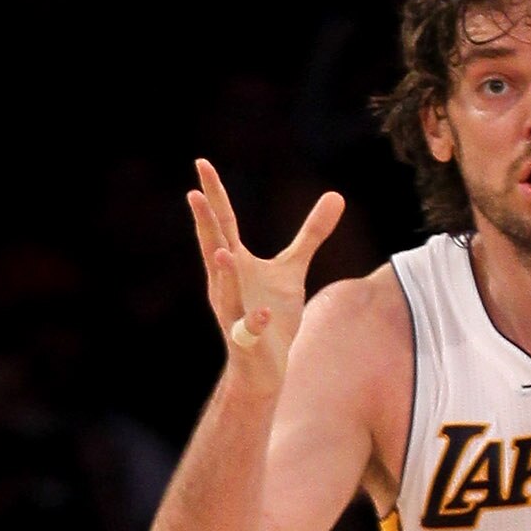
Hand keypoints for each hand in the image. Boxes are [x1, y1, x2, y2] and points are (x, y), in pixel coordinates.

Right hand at [186, 159, 345, 390]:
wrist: (265, 366)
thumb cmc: (273, 314)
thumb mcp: (293, 270)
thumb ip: (311, 234)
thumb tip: (336, 195)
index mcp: (235, 263)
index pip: (223, 223)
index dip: (214, 195)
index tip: (202, 164)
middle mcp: (227, 283)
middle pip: (214, 248)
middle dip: (205, 224)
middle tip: (194, 195)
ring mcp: (233, 311)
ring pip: (225, 289)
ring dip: (223, 273)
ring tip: (222, 252)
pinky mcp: (246, 340)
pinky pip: (248, 329)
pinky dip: (254, 321)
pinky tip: (262, 313)